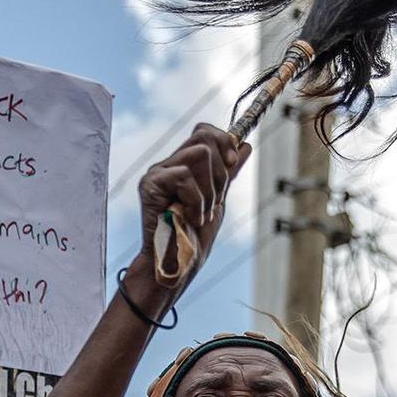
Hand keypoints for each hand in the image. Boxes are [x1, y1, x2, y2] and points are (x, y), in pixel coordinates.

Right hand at [136, 124, 251, 291]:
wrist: (178, 264)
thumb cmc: (194, 237)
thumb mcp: (218, 200)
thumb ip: (228, 174)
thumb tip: (246, 146)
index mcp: (183, 165)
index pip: (203, 132)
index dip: (224, 141)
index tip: (233, 163)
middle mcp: (168, 165)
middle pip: (204, 138)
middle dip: (220, 172)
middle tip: (215, 201)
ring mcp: (157, 173)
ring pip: (199, 154)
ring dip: (210, 190)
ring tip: (201, 213)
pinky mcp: (150, 185)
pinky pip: (185, 177)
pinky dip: (197, 202)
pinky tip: (190, 219)